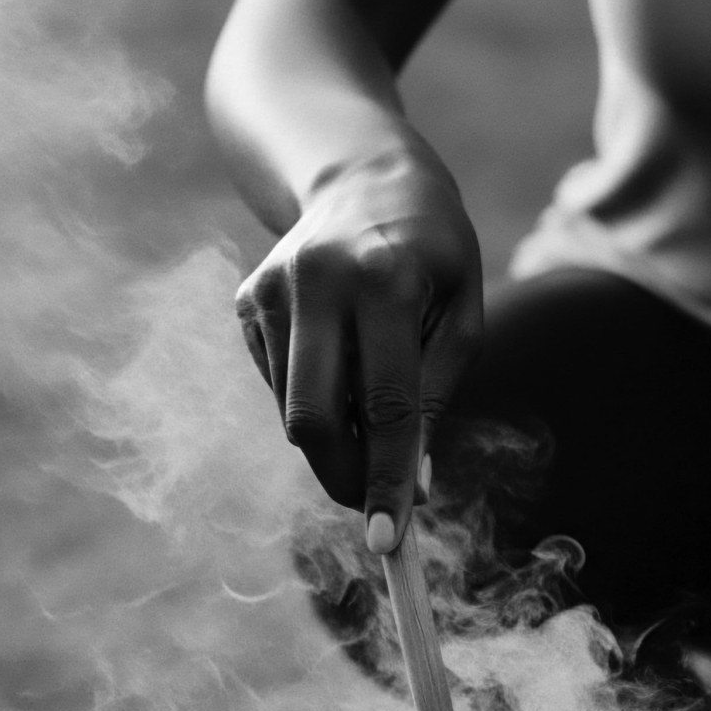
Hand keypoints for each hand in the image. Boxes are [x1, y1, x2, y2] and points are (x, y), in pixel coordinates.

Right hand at [233, 141, 481, 552]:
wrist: (364, 170)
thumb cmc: (433, 251)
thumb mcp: (463, 314)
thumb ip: (435, 399)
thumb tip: (415, 487)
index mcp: (387, 280)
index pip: (387, 407)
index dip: (388, 481)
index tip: (387, 540)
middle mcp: (320, 280)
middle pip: (315, 420)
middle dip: (345, 476)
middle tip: (375, 505)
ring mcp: (272, 288)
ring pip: (292, 411)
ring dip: (335, 439)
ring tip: (372, 407)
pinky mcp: (247, 300)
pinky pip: (279, 385)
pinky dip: (314, 400)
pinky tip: (341, 361)